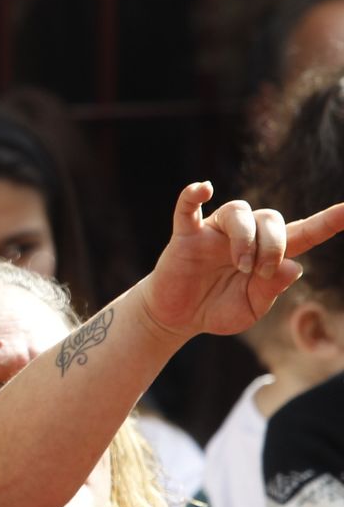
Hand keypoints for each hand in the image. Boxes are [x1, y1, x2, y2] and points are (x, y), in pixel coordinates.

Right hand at [139, 182, 343, 340]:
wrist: (179, 318)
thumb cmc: (217, 309)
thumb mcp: (251, 308)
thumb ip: (272, 290)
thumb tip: (293, 265)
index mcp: (266, 254)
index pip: (303, 232)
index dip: (327, 222)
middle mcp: (243, 236)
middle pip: (270, 217)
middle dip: (273, 245)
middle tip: (260, 273)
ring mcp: (214, 233)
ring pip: (238, 212)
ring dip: (246, 239)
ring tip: (241, 265)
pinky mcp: (186, 236)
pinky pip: (188, 208)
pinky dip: (193, 195)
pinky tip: (204, 188)